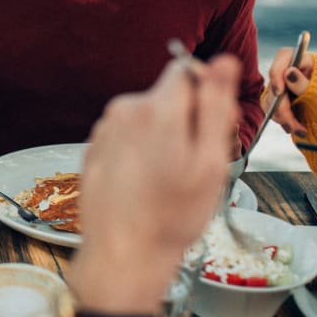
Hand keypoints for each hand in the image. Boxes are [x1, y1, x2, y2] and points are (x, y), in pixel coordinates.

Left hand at [71, 55, 240, 315]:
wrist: (122, 255)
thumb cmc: (171, 216)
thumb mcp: (210, 163)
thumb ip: (215, 106)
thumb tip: (223, 61)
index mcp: (156, 108)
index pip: (186, 70)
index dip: (206, 97)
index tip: (208, 134)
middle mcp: (123, 110)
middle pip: (167, 96)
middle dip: (185, 121)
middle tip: (191, 167)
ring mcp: (104, 130)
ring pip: (147, 118)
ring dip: (162, 140)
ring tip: (165, 182)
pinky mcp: (94, 148)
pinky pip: (127, 138)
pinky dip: (139, 154)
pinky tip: (142, 186)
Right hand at [266, 47, 314, 136]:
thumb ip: (303, 84)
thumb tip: (289, 72)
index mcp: (305, 61)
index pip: (284, 57)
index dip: (277, 73)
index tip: (279, 93)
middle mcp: (290, 70)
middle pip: (275, 83)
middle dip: (281, 106)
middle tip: (290, 123)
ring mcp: (282, 84)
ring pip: (270, 98)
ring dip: (281, 116)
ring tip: (297, 129)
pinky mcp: (276, 98)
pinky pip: (269, 107)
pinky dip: (280, 119)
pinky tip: (292, 127)